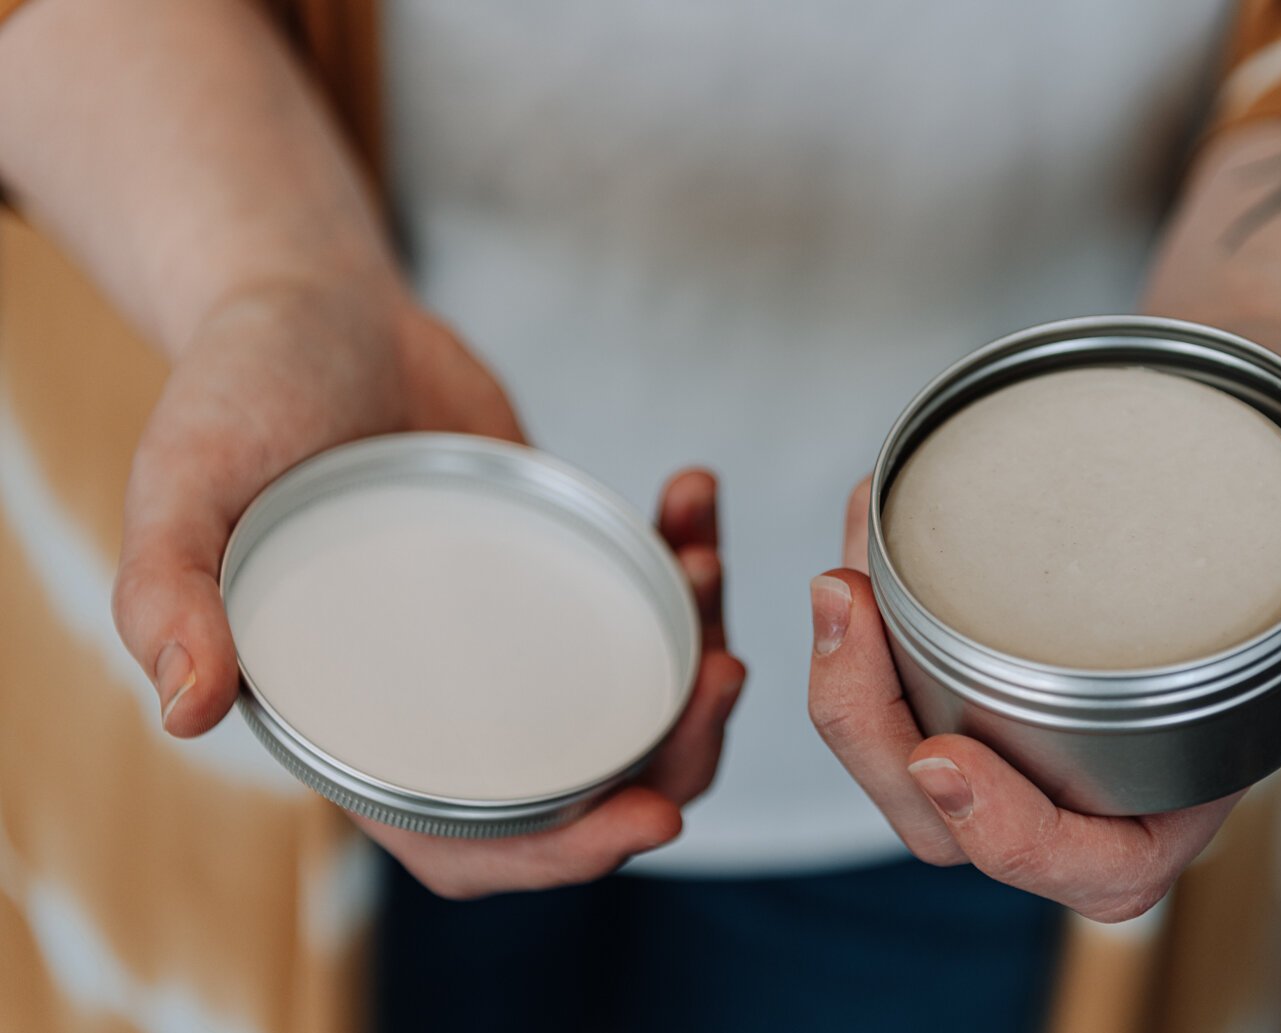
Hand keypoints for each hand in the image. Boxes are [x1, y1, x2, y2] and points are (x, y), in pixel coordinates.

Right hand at [112, 284, 743, 896]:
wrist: (312, 305)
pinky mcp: (554, 560)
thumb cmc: (235, 395)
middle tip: (724, 676)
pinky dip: (683, 559)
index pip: (465, 842)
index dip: (556, 856)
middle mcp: (444, 694)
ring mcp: (507, 631)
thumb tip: (186, 714)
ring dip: (697, 653)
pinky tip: (690, 498)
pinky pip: (641, 593)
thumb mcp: (183, 485)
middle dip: (673, 753)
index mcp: (359, 722)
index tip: (648, 817)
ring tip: (707, 563)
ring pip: (633, 695)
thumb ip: (168, 593)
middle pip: (584, 780)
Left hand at [808, 327, 1280, 920]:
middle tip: (844, 607)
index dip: (1014, 842)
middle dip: (875, 741)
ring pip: (906, 751)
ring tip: (840, 573)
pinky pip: (900, 663)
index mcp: (1197, 767)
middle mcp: (1101, 753)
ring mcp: (1035, 698)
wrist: (1267, 365)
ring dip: (847, 686)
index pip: (1098, 864)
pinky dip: (864, 613)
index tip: (946, 762)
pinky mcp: (990, 632)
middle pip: (961, 822)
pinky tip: (861, 522)